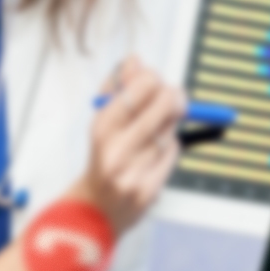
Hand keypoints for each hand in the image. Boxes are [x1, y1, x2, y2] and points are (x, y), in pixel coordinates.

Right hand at [78, 61, 187, 230]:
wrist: (95, 209)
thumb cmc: (102, 158)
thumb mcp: (102, 120)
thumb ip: (117, 88)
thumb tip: (135, 61)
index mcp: (102, 128)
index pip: (142, 86)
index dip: (154, 79)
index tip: (154, 82)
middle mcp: (117, 150)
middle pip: (166, 104)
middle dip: (174, 96)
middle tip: (173, 98)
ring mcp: (134, 172)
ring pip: (171, 130)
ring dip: (170, 125)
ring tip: (155, 131)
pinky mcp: (149, 190)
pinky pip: (173, 153)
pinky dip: (169, 148)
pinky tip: (155, 153)